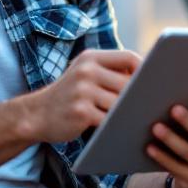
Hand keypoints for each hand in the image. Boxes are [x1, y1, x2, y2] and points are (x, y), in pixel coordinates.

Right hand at [20, 49, 140, 142]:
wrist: (35, 115)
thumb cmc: (68, 96)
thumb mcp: (84, 75)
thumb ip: (109, 73)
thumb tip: (148, 80)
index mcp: (90, 58)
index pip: (129, 57)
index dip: (145, 70)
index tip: (152, 83)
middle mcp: (86, 71)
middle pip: (128, 83)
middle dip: (138, 97)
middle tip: (149, 107)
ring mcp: (83, 91)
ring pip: (121, 104)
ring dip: (128, 114)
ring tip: (134, 120)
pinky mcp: (81, 112)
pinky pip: (110, 120)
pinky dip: (116, 126)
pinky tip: (119, 130)